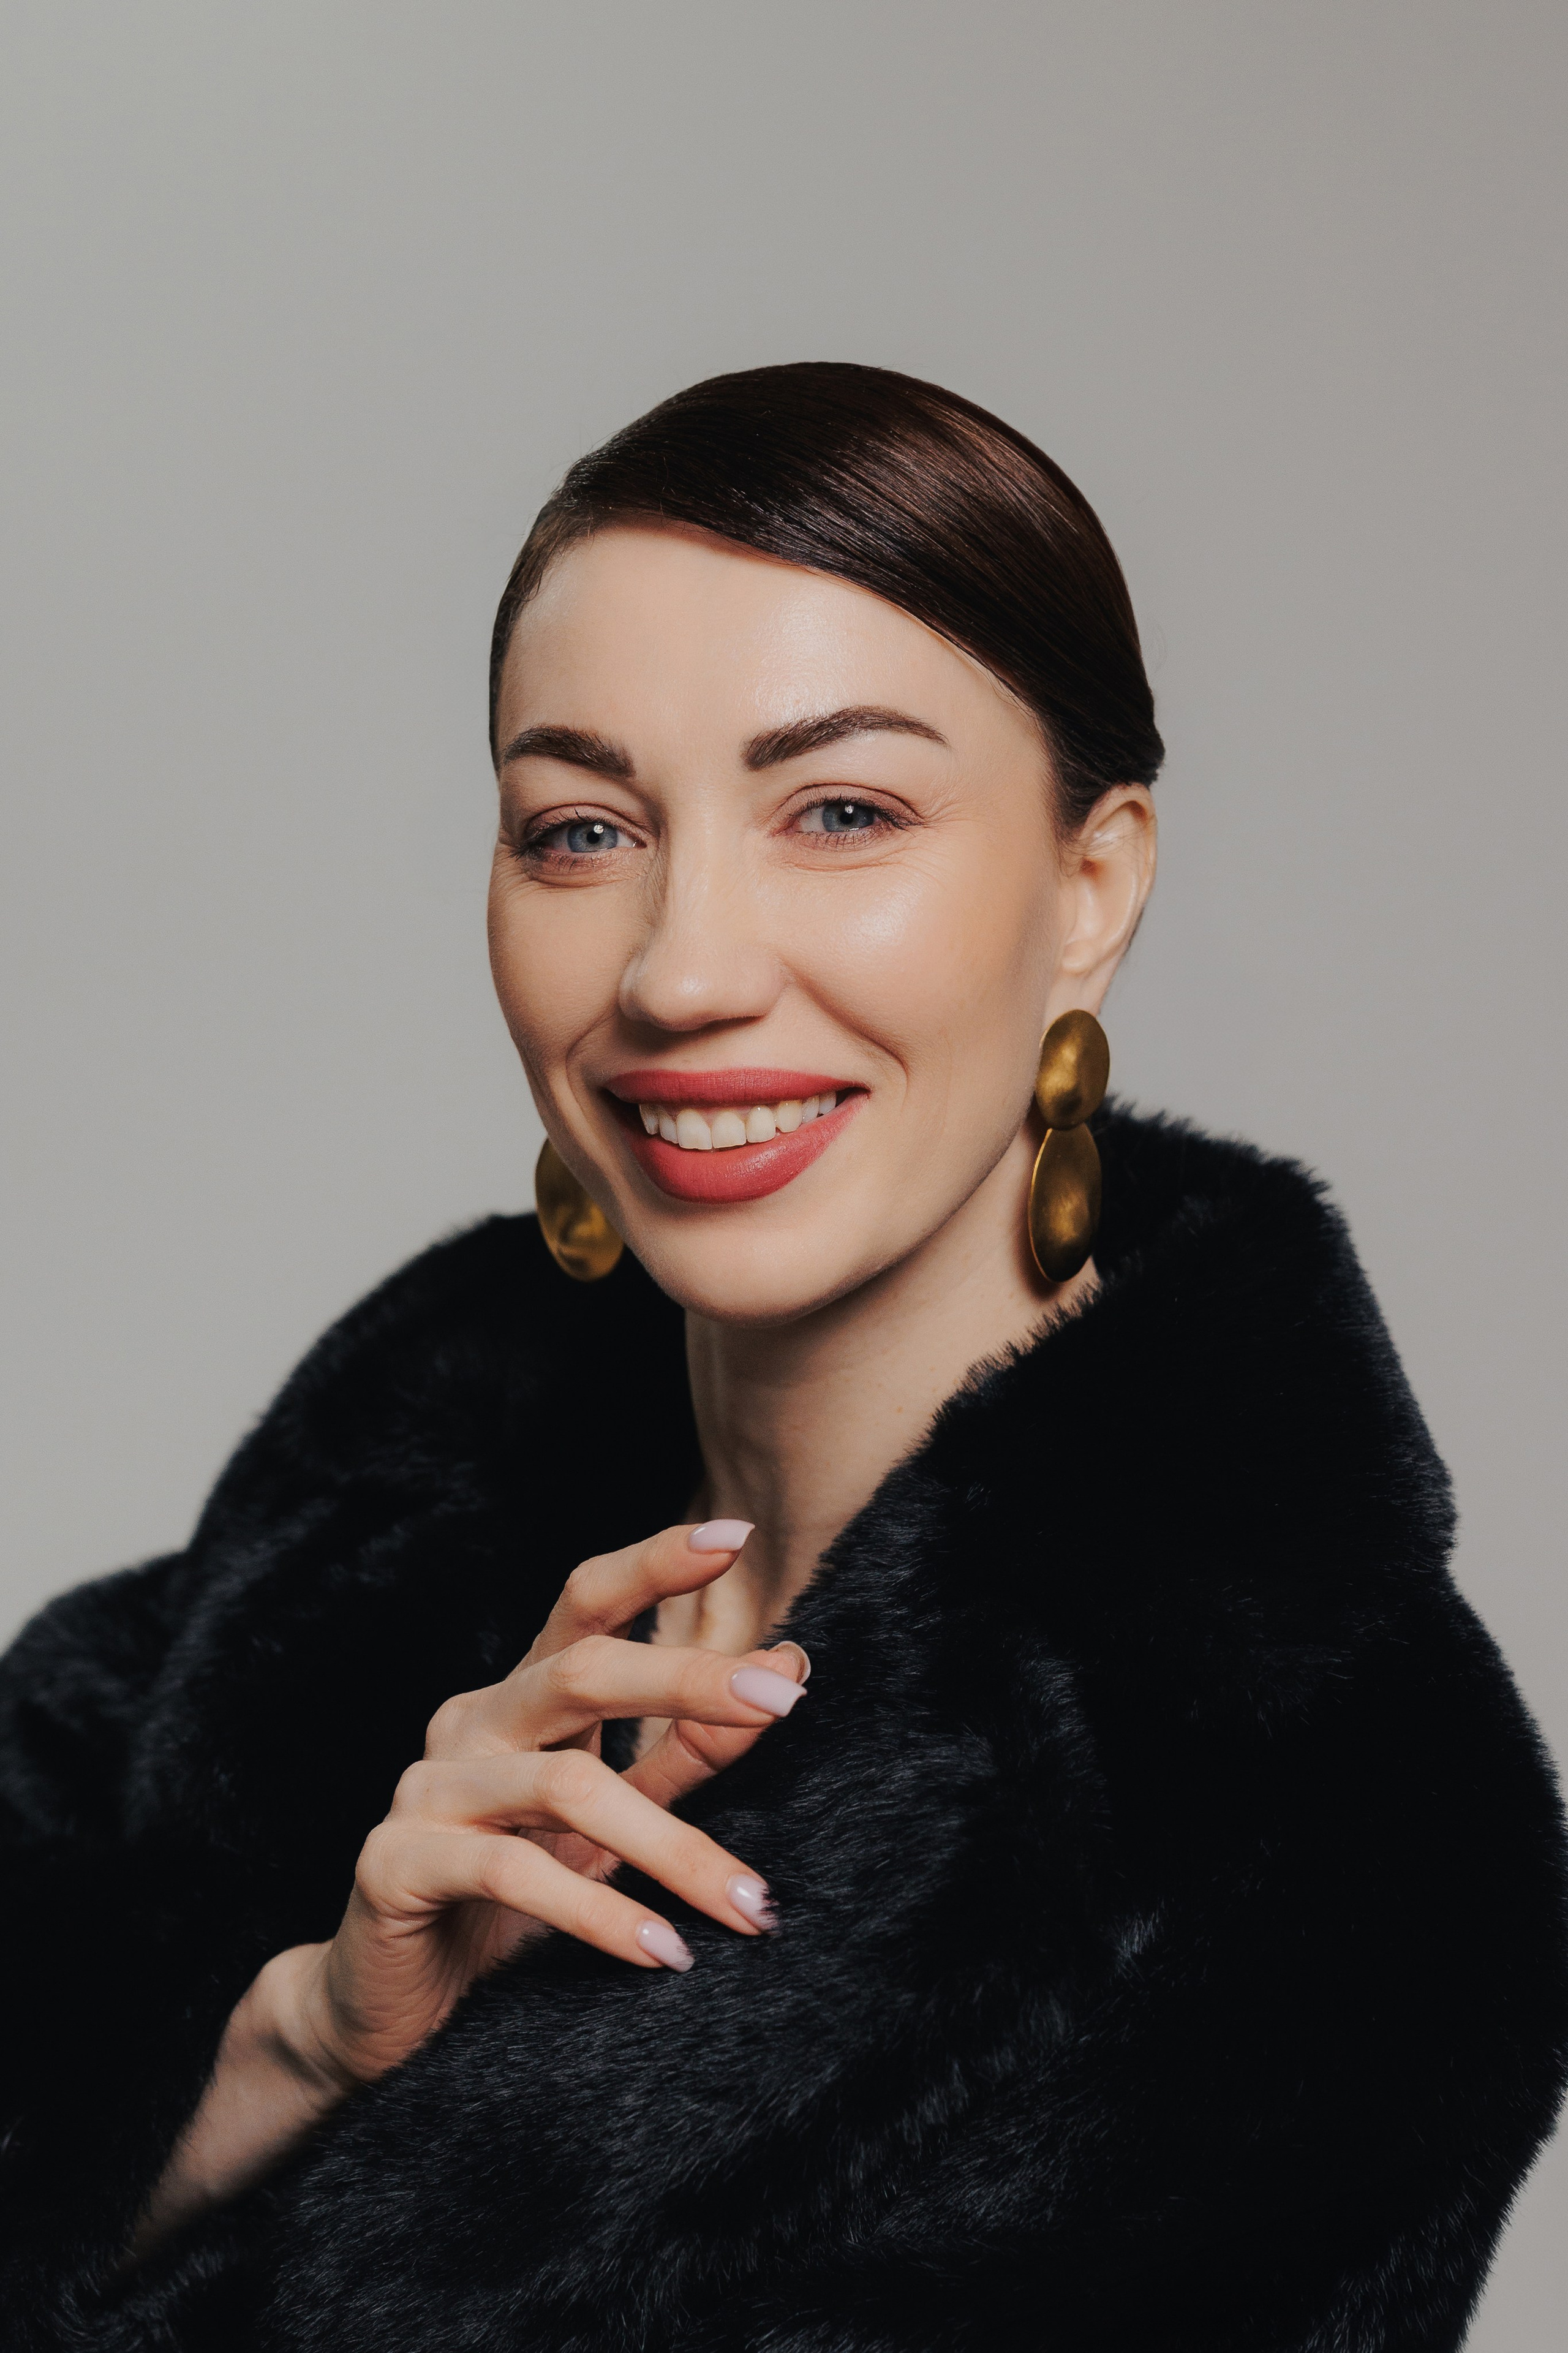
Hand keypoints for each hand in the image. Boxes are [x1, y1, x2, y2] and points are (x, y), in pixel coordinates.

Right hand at [270, 1520, 805, 2091]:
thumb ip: (688, 1749)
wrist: (389, 2012)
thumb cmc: (509, 1907)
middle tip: (784, 1700)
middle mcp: (471, 1723)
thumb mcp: (612, 1824)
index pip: (584, 1604)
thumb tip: (790, 1666)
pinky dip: (599, 1913)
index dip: (653, 1562)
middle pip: (581, 1670)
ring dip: (673, 1848)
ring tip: (749, 1904)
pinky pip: (511, 1871)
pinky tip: (663, 1952)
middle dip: (687, 1679)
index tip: (736, 1536)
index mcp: (520, 1699)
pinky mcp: (395, 1863)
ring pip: (565, 1785)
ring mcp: (426, 1788)